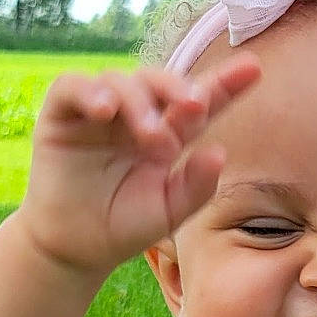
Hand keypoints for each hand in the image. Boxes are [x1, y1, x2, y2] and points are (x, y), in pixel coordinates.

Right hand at [16, 56, 262, 275]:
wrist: (75, 248)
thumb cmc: (124, 227)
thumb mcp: (169, 212)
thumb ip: (196, 186)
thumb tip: (219, 152)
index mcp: (167, 134)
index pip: (198, 103)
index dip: (225, 83)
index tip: (254, 68)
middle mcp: (135, 116)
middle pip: (159, 82)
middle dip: (178, 88)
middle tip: (193, 107)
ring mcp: (98, 113)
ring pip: (121, 81)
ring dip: (139, 103)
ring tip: (149, 136)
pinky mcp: (61, 114)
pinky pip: (73, 87)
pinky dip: (89, 92)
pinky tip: (105, 110)